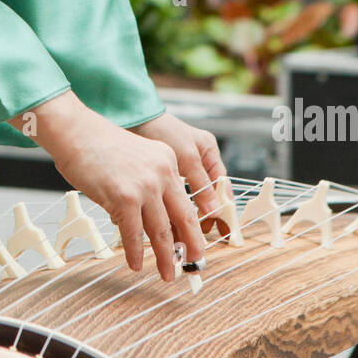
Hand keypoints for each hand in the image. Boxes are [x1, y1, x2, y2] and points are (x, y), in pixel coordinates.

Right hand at [10, 92, 206, 279]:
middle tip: (194, 263)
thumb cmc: (99, 147)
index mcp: (168, 161)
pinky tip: (136, 264)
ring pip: (161, 230)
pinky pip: (133, 233)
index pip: (186, 201)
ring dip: (165, 257)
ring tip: (168, 273)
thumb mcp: (138, 159)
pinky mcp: (125, 197)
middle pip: (184, 218)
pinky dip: (135, 252)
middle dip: (190, 245)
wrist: (76, 132)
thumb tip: (151, 223)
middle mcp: (162, 172)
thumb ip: (150, 186)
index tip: (195, 244)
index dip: (192, 227)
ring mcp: (145, 185)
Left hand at [127, 112, 226, 232]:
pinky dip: (165, 210)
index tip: (220, 227)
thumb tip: (215, 209)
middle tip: (198, 238)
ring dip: (180, 217)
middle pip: (204, 196)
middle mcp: (197, 162)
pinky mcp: (161, 175)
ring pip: (185, 200)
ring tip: (178, 238)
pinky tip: (160, 223)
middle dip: (200, 218)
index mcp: (209, 154)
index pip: (222, 186)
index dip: (222, 208)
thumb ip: (200, 182)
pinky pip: (168, 197)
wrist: (135, 119)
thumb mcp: (186, 156)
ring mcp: (180, 169)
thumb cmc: (163, 129)